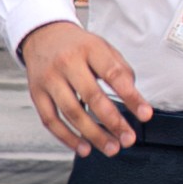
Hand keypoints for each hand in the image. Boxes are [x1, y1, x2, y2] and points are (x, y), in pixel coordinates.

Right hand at [20, 18, 150, 154]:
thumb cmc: (78, 46)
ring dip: (93, 135)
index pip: (113, 74)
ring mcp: (49, 79)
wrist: (43, 35)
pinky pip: (51, 120)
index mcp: (89, 48)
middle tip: (128, 139)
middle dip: (113, 121)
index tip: (145, 114)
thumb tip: (133, 98)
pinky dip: (67, 138)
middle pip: (92, 96)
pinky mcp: (37, 94)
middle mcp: (67, 62)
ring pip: (71, 112)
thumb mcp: (102, 47)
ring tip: (111, 148)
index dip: (131, 96)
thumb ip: (120, 69)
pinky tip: (84, 148)